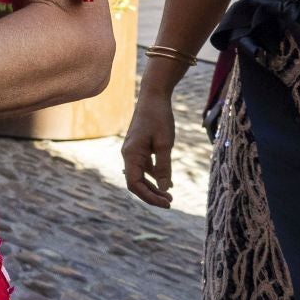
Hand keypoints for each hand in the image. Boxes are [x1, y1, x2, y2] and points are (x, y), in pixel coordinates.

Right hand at [121, 92, 177, 207]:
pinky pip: (144, 167)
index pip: (134, 184)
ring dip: (154, 187)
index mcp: (131, 154)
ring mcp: (133, 151)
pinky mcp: (139, 148)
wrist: (154, 96)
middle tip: (170, 203)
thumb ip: (164, 167)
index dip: (149, 197)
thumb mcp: (165, 144)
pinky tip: (168, 182)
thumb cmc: (159, 118)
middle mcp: (128, 154)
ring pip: (140, 176)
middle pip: (136, 183)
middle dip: (152, 195)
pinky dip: (155, 176)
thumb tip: (165, 189)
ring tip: (170, 196)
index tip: (166, 203)